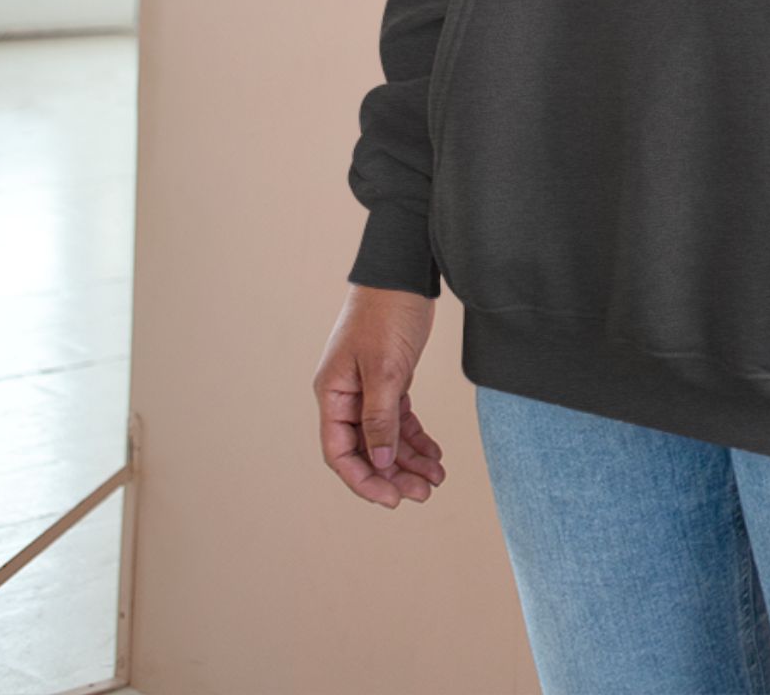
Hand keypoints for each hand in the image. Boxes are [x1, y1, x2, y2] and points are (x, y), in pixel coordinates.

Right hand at [314, 284, 447, 507]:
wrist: (404, 269)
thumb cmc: (387, 312)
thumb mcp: (385, 368)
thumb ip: (380, 418)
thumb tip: (380, 464)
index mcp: (332, 394)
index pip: (340, 453)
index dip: (364, 480)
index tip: (392, 499)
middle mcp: (346, 395)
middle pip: (366, 450)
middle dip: (394, 475)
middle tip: (425, 492)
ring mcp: (367, 388)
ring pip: (386, 437)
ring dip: (409, 460)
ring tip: (437, 478)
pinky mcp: (390, 378)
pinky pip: (400, 418)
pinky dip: (416, 437)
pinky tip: (434, 453)